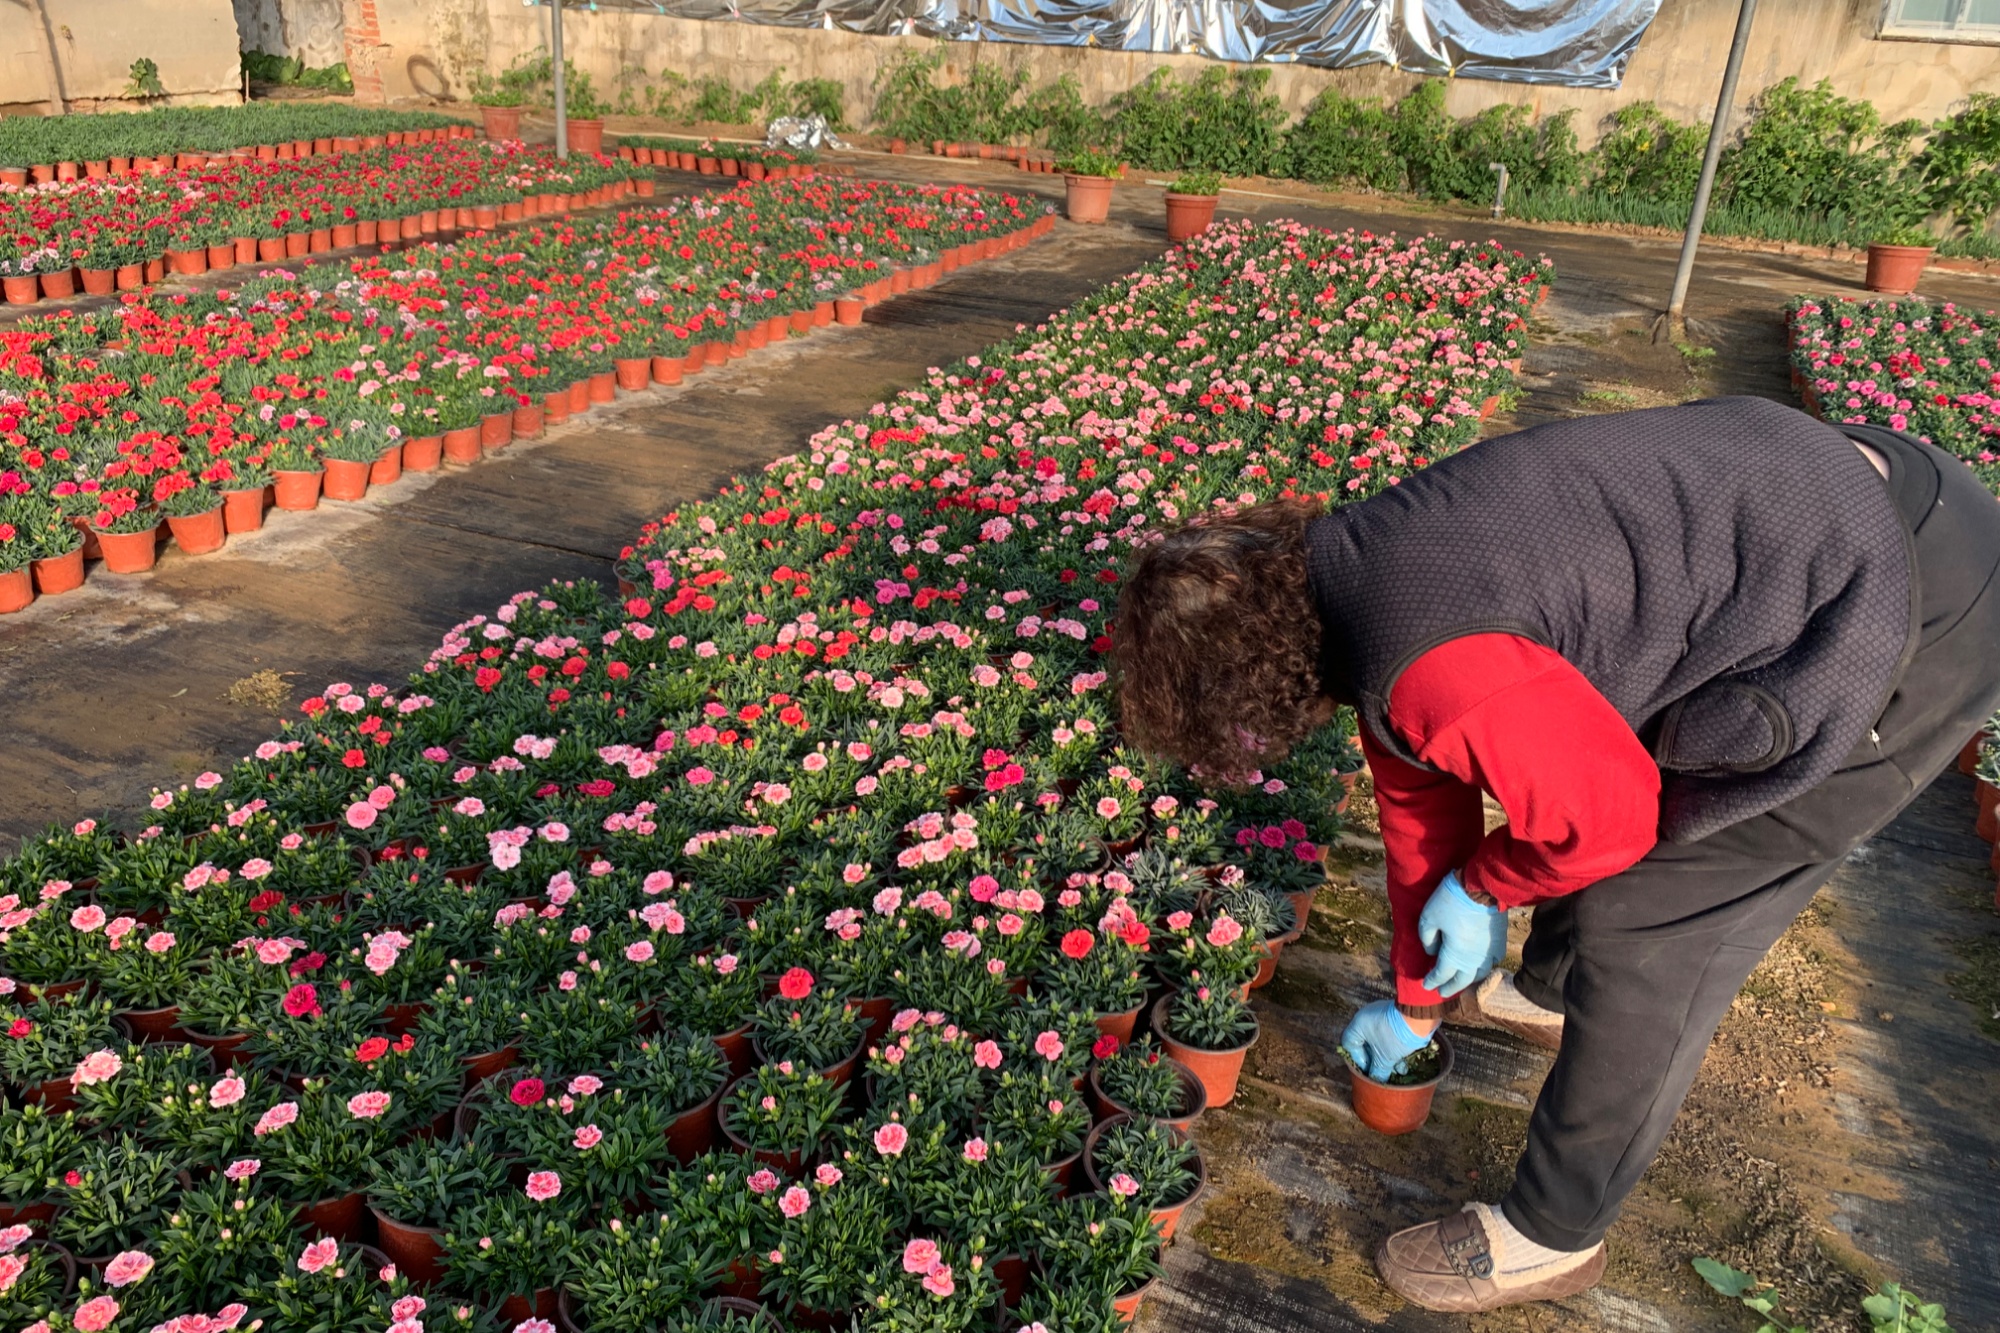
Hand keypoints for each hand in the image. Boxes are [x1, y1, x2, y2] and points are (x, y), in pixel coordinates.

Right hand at [1341, 1000, 1429, 1080]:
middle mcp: (1367, 1017)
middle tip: (1381, 1071)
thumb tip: (1377, 1079)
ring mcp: (1382, 1015)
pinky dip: (1394, 1048)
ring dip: (1386, 1056)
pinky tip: (1404, 1061)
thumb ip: (1378, 1071)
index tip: (1369, 1070)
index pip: (1349, 1044)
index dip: (1358, 1060)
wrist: (1420, 1017)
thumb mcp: (1385, 1058)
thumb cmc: (1396, 1035)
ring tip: (1397, 1069)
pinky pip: (1389, 1034)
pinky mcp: (1395, 1017)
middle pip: (1365, 1043)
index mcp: (1359, 1024)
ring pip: (1379, 1040)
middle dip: (1375, 1060)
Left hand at [1417, 870, 1507, 998]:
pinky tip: (1481, 965)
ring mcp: (1489, 953)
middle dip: (1450, 988)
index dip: (1433, 981)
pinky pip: (1493, 962)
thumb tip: (1432, 952)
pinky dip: (1485, 967)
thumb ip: (1427, 939)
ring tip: (1461, 981)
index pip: (1441, 974)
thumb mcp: (1428, 918)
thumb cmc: (1451, 902)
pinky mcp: (1500, 943)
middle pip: (1461, 980)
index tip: (1427, 985)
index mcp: (1454, 956)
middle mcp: (1473, 960)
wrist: (1483, 888)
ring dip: (1468, 980)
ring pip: (1479, 974)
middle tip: (1442, 992)